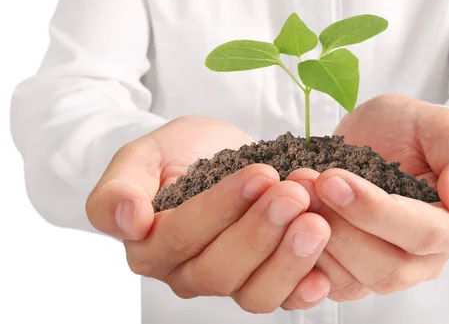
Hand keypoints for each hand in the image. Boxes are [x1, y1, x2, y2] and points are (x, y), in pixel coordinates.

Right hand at [86, 116, 331, 311]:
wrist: (210, 155)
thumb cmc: (175, 154)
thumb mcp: (142, 156)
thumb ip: (120, 187)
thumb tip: (127, 221)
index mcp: (150, 245)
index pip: (181, 236)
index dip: (220, 209)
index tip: (259, 175)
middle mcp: (186, 272)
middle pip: (219, 270)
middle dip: (260, 232)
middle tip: (294, 194)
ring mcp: (227, 280)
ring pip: (252, 293)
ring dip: (287, 259)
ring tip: (316, 222)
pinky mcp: (261, 278)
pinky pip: (281, 298)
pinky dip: (302, 290)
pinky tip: (324, 276)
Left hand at [294, 94, 448, 299]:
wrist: (378, 139)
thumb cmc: (413, 131)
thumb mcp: (442, 125)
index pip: (423, 233)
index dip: (374, 211)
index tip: (332, 179)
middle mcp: (424, 259)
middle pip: (385, 267)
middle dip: (339, 227)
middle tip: (305, 185)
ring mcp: (385, 269)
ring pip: (352, 281)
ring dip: (314, 241)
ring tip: (292, 194)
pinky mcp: (350, 272)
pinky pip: (326, 284)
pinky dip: (300, 257)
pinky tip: (285, 220)